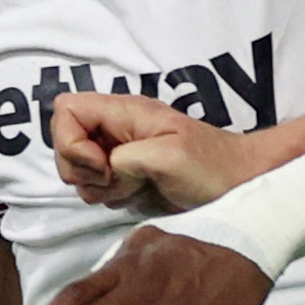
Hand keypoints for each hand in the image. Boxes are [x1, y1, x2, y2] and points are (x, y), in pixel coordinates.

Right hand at [47, 88, 219, 211]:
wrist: (239, 185)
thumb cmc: (212, 167)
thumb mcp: (169, 156)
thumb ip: (126, 157)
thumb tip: (107, 168)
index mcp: (124, 112)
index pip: (66, 109)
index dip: (71, 141)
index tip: (102, 165)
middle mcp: (116, 128)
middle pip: (64, 142)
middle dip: (82, 169)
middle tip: (115, 180)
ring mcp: (119, 151)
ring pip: (78, 168)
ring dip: (97, 186)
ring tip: (133, 186)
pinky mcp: (125, 174)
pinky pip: (96, 185)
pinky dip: (108, 195)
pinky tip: (136, 194)